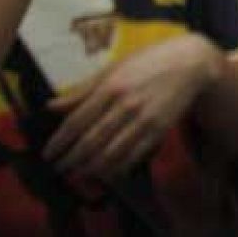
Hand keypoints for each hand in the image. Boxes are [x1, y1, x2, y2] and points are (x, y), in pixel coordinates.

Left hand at [43, 34, 217, 179]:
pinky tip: (107, 173)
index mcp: (110, 87)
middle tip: (60, 168)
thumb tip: (52, 106)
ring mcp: (144, 119)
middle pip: (92, 141)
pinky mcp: (160, 130)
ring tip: (80, 173)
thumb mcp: (112, 69)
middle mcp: (125, 105)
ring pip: (112, 153)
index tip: (48, 154)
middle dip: (72, 159)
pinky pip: (135, 155)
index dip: (60, 141)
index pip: (77, 121)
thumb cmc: (147, 63)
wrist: (189, 64)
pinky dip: (119, 168)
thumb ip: (83, 90)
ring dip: (92, 168)